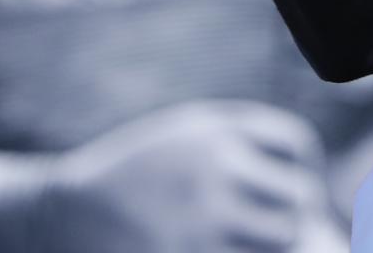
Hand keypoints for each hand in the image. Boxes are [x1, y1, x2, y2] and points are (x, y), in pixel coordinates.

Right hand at [32, 99, 341, 251]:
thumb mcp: (187, 134)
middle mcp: (213, 170)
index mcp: (215, 132)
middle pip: (297, 198)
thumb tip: (308, 191)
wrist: (65, 213)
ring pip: (282, 238)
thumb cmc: (136, 175)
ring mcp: (202, 220)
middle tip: (283, 225)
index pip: (296, 145)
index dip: (301, 167)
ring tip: (255, 241)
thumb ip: (244, 145)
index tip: (289, 182)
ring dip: (278, 243)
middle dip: (296, 214)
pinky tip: (230, 246)